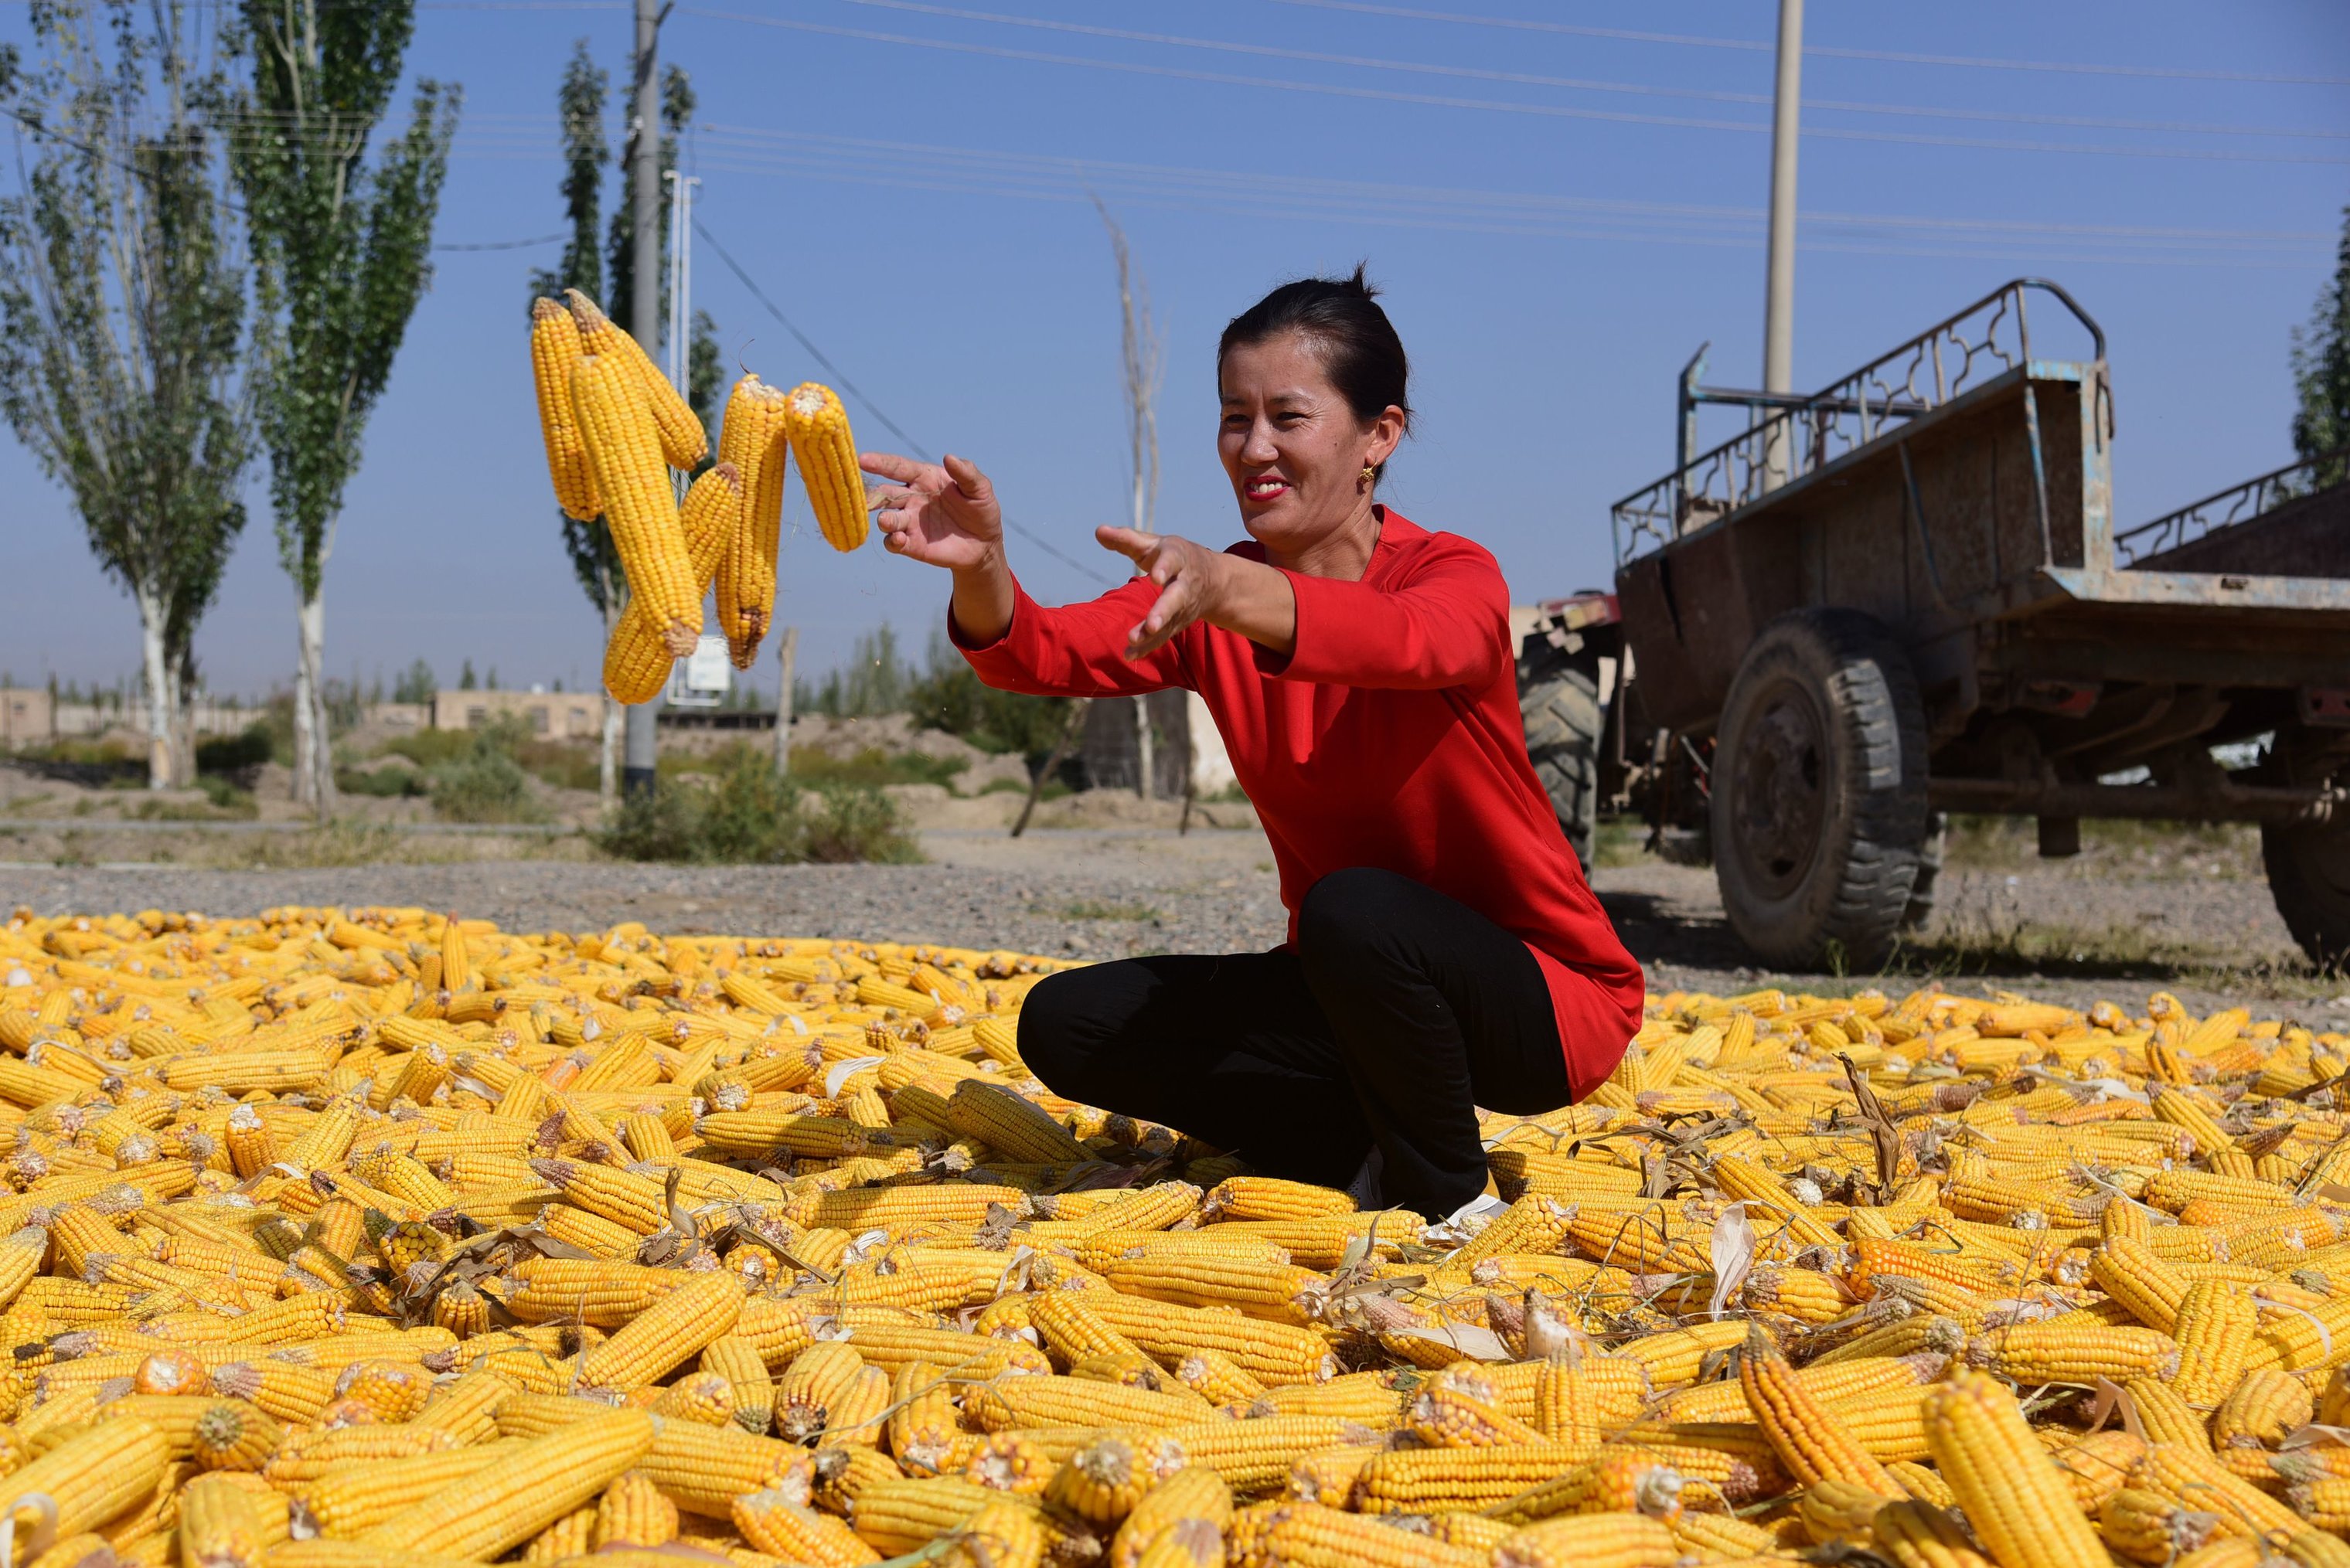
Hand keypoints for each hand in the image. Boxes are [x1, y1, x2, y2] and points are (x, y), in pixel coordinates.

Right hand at [862, 451, 1001, 571]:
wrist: (985, 544)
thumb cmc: (981, 510)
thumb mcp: (980, 489)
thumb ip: (966, 473)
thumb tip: (949, 457)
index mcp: (924, 478)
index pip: (897, 467)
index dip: (880, 463)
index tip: (862, 459)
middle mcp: (911, 498)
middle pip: (884, 494)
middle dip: (870, 494)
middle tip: (861, 494)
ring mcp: (909, 521)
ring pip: (886, 518)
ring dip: (882, 519)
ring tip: (886, 520)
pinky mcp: (911, 544)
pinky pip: (893, 542)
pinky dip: (892, 540)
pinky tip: (900, 539)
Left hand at [1097, 526, 1227, 659]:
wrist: (1214, 579)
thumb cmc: (1174, 557)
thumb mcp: (1154, 543)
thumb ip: (1127, 539)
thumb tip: (1098, 531)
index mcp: (1177, 558)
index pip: (1172, 561)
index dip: (1164, 569)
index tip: (1155, 578)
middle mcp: (1184, 584)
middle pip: (1176, 598)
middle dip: (1164, 611)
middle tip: (1152, 624)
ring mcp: (1183, 607)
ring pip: (1170, 621)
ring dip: (1153, 634)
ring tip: (1133, 640)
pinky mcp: (1178, 623)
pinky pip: (1164, 637)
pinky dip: (1148, 647)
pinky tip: (1130, 656)